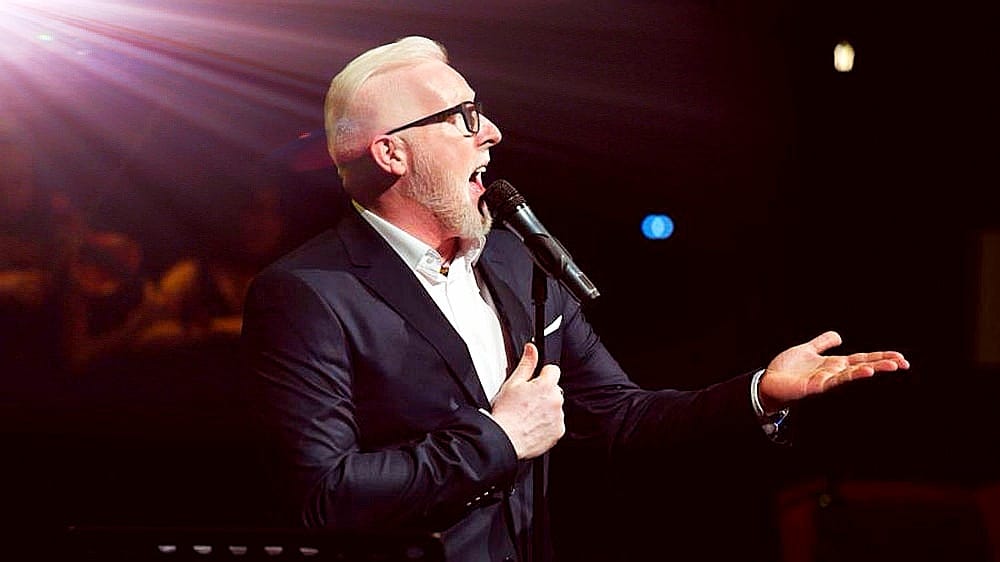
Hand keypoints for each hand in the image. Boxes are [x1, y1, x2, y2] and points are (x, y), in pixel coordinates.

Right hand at [490, 343, 564, 459]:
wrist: (505, 439)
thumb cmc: (506, 414)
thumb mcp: (513, 383)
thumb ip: (526, 363)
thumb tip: (532, 348)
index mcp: (546, 386)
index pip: (553, 370)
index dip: (541, 375)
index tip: (534, 382)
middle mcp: (556, 400)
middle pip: (554, 389)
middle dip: (543, 393)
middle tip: (526, 401)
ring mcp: (558, 417)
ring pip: (555, 406)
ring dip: (545, 408)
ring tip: (528, 415)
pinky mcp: (558, 432)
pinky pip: (555, 423)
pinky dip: (547, 423)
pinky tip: (532, 425)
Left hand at [758, 331, 909, 412]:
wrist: (768, 381)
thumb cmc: (787, 369)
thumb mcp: (807, 350)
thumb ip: (823, 343)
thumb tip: (840, 336)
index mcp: (834, 363)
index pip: (862, 359)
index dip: (880, 357)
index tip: (900, 357)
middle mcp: (834, 372)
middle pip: (862, 366)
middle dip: (882, 364)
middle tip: (904, 363)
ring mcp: (826, 380)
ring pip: (852, 374)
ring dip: (869, 370)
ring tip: (888, 366)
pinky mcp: (815, 386)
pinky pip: (834, 381)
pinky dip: (848, 376)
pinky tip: (861, 372)